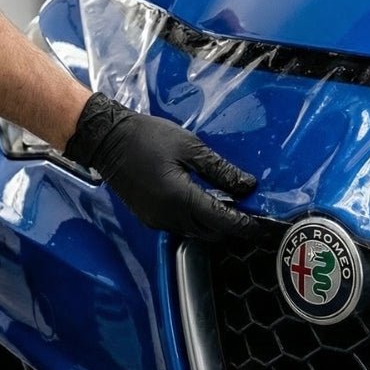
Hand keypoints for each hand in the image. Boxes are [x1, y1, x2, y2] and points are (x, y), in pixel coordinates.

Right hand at [64, 93, 258, 240]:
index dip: (244, 225)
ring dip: (214, 224)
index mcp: (179, 198)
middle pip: (210, 232)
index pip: (221, 220)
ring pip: (195, 232)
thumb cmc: (148, 137)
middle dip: (232, 226)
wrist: (106, 140)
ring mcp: (156, 220)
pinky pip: (181, 226)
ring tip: (233, 208)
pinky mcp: (149, 217)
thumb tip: (248, 186)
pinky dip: (197, 221)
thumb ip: (221, 170)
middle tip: (251, 214)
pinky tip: (207, 204)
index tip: (263, 226)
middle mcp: (167, 216)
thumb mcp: (190, 148)